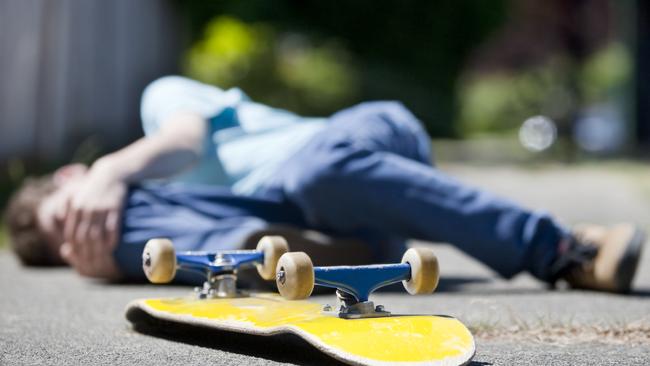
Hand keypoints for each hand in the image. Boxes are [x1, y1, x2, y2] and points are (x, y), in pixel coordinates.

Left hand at [60, 163, 125, 278]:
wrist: (111, 174)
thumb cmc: (92, 186)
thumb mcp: (75, 193)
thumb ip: (64, 205)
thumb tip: (60, 219)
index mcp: (75, 208)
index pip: (71, 234)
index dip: (74, 248)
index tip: (78, 257)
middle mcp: (86, 209)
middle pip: (83, 238)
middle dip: (85, 253)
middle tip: (89, 264)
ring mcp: (101, 209)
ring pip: (97, 235)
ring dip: (98, 250)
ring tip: (101, 260)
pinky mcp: (115, 208)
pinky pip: (112, 228)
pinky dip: (111, 240)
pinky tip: (112, 248)